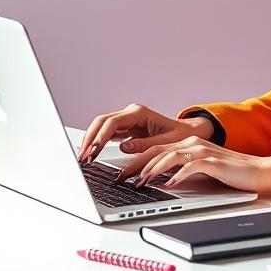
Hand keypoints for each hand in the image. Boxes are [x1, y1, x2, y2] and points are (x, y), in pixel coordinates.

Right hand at [76, 102, 210, 164]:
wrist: (188, 133)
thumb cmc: (180, 136)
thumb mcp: (166, 143)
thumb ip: (145, 145)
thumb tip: (123, 147)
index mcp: (139, 113)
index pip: (113, 122)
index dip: (100, 136)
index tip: (93, 150)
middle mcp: (131, 114)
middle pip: (102, 122)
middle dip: (90, 138)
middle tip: (82, 156)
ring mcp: (127, 121)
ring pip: (102, 126)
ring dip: (91, 140)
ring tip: (83, 157)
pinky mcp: (126, 129)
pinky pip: (107, 133)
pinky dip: (98, 143)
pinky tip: (91, 153)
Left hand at [118, 137, 270, 193]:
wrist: (258, 170)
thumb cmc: (230, 173)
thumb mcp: (201, 168)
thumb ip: (181, 169)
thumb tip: (159, 180)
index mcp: (187, 144)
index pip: (154, 150)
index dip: (135, 161)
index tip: (122, 175)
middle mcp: (192, 144)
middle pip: (156, 151)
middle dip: (135, 166)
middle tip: (121, 179)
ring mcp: (202, 151)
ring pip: (169, 156)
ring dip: (151, 171)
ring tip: (140, 183)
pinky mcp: (212, 161)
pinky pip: (189, 166)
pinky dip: (176, 176)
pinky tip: (168, 185)